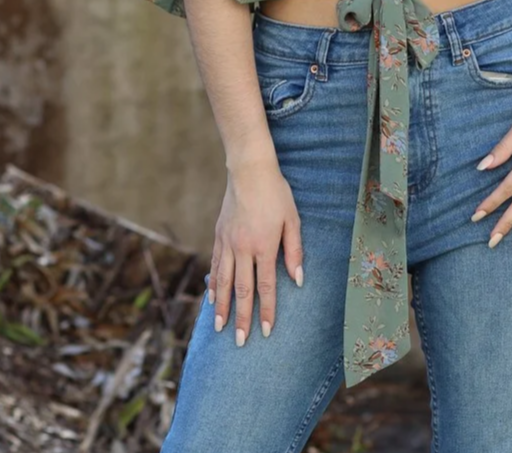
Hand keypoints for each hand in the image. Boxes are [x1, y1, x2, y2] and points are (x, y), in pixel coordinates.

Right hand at [208, 159, 303, 345]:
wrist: (249, 170)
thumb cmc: (276, 193)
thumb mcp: (292, 219)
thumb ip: (294, 251)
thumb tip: (298, 280)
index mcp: (264, 246)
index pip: (265, 286)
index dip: (266, 311)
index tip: (265, 331)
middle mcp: (243, 248)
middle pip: (243, 290)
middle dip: (242, 318)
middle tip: (240, 342)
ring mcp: (228, 243)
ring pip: (224, 282)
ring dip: (223, 308)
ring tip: (221, 328)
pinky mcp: (219, 236)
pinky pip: (215, 266)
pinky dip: (214, 285)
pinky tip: (213, 299)